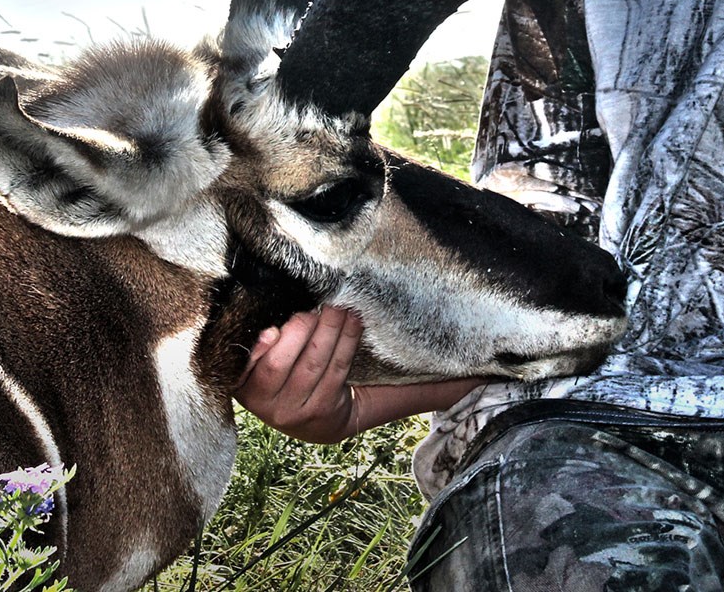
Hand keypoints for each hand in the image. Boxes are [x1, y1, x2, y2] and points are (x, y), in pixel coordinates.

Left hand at [234, 305, 485, 443]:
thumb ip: (425, 392)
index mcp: (326, 419)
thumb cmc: (341, 393)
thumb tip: (485, 380)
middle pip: (310, 362)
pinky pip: (251, 358)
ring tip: (312, 312)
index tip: (356, 315)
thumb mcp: (380, 397)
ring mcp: (260, 403)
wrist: (280, 403)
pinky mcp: (238, 384)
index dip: (345, 342)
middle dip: (326, 328)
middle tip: (338, 305)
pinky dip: (265, 338)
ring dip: (298, 328)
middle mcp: (290, 416)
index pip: (335, 376)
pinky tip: (275, 325)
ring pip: (282, 356)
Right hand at [235, 306, 364, 442]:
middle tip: (314, 306)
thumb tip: (271, 332)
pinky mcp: (326, 407)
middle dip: (300, 330)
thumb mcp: (264, 372)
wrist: (318, 423)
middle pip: (281, 364)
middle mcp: (270, 407)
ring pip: (314, 363)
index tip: (271, 329)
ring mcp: (299, 411)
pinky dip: (347, 341)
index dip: (259, 350)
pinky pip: (338, 368)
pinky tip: (353, 322)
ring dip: (329, 329)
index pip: (249, 369)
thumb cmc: (288, 382)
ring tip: (338, 307)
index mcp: (249, 392)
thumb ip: (263, 351)